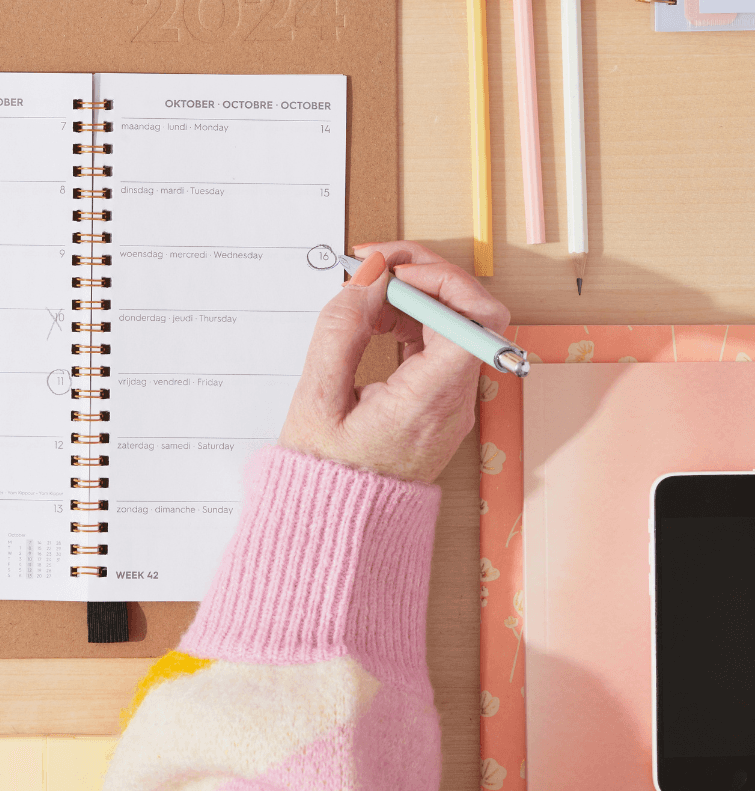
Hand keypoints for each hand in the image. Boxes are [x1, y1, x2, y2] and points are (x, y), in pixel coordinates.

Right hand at [279, 242, 509, 483]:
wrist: (334, 528)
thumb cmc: (323, 473)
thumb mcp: (316, 398)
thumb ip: (341, 329)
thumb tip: (370, 276)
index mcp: (430, 402)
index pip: (474, 321)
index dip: (440, 281)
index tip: (391, 272)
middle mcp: (454, 401)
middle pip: (473, 313)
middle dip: (428, 274)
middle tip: (378, 262)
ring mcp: (452, 402)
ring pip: (460, 322)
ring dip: (419, 292)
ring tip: (370, 287)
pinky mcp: (440, 401)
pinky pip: (442, 342)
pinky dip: (414, 317)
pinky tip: (378, 316)